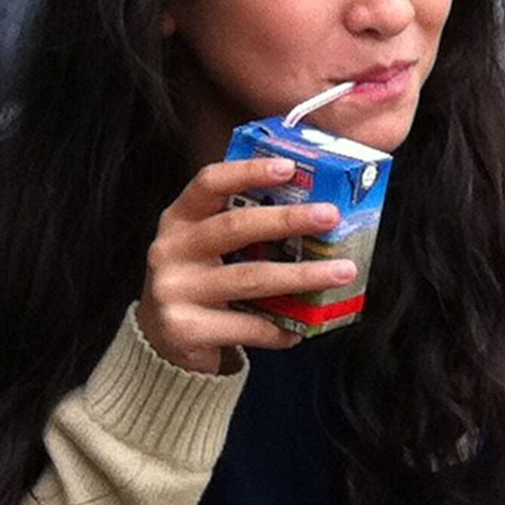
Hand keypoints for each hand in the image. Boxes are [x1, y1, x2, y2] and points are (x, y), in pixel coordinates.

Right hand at [137, 158, 365, 376]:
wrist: (162, 337)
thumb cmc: (200, 280)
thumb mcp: (209, 246)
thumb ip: (245, 226)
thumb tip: (316, 208)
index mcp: (180, 220)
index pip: (209, 184)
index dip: (247, 171)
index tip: (289, 167)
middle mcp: (172, 250)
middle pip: (235, 227)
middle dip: (288, 220)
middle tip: (330, 216)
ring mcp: (174, 290)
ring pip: (250, 278)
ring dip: (302, 275)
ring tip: (342, 272)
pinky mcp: (184, 328)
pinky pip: (247, 325)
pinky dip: (279, 328)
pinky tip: (301, 329)